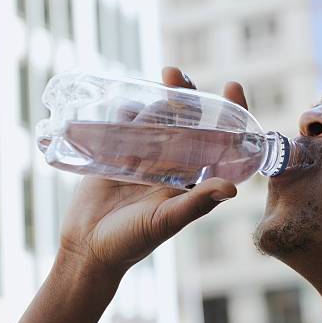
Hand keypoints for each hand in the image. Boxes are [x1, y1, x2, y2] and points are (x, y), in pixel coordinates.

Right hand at [58, 68, 248, 278]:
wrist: (88, 248)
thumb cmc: (133, 241)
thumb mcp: (167, 221)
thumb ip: (196, 203)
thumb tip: (233, 188)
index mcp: (193, 178)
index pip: (219, 141)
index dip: (230, 115)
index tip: (233, 86)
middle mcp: (173, 164)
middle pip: (187, 122)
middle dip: (187, 96)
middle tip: (178, 74)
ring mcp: (145, 157)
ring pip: (157, 119)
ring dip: (160, 97)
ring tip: (163, 76)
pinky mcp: (117, 154)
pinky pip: (125, 125)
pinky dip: (127, 110)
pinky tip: (128, 97)